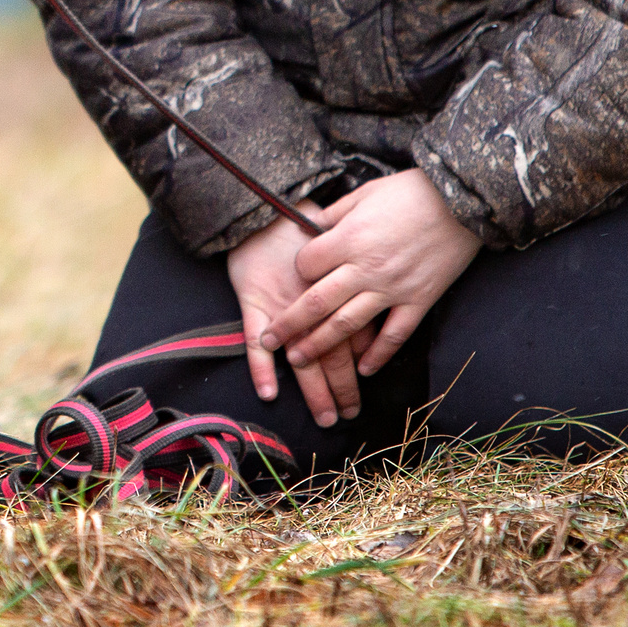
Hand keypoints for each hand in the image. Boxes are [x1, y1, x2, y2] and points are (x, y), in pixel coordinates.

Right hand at [226, 213, 374, 428]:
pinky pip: (255, 344)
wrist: (261, 208)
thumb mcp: (337, 240)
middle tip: (349, 415)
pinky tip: (269, 393)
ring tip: (326, 418)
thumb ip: (352, 269)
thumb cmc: (301, 222)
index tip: (367, 387)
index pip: (355, 336)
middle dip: (343, 389)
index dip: (362, 364)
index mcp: (337, 291)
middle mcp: (313, 306)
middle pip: (333, 355)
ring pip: (302, 358)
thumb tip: (373, 289)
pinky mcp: (254, 304)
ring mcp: (282, 308)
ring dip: (314, 391)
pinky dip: (262, 369)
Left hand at [260, 169, 482, 380]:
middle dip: (289, 325)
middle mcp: (365, 268)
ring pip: (348, 325)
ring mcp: (392, 288)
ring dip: (320, 345)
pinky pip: (394, 335)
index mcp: (349, 238)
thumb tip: (310, 224)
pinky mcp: (418, 301)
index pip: (306, 265)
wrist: (463, 203)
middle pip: (317, 303)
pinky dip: (378, 354)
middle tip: (270, 340)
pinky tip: (364, 369)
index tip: (296, 278)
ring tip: (300, 359)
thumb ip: (336, 213)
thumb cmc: (412, 191)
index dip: (296, 272)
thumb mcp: (366, 192)